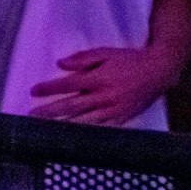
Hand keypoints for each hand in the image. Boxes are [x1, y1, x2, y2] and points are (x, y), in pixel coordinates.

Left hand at [29, 44, 175, 125]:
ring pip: (82, 121)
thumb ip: (83, 58)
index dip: (49, 88)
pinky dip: (84, 133)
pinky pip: (99, 129)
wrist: (158, 72)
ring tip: (45, 129)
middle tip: (31, 115)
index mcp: (99, 78)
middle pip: (71, 106)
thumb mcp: (106, 52)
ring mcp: (112, 111)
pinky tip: (71, 137)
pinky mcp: (120, 120)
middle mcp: (104, 96)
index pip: (68, 84)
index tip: (34, 91)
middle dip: (49, 111)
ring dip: (62, 125)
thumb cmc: (131, 60)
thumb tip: (62, 64)